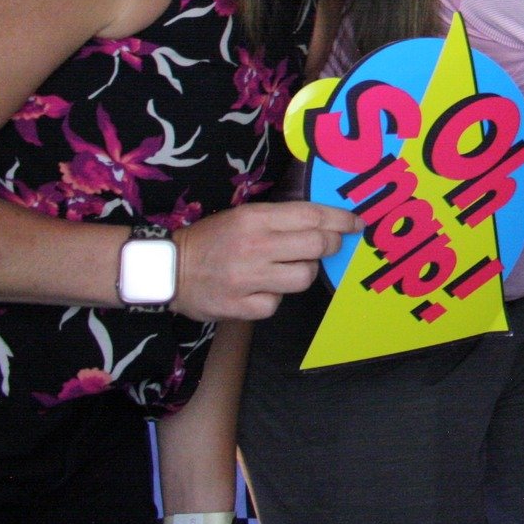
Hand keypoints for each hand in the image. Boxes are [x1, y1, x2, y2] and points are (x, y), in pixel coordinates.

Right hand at [171, 202, 359, 321]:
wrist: (167, 269)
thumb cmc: (212, 239)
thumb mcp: (244, 215)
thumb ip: (282, 218)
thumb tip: (326, 222)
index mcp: (255, 218)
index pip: (312, 216)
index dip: (341, 220)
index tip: (356, 223)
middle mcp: (254, 246)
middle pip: (317, 246)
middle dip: (331, 245)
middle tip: (330, 246)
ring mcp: (247, 278)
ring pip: (303, 277)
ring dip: (302, 272)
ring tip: (287, 268)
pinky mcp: (240, 307)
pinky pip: (276, 304)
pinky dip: (274, 298)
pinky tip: (261, 289)